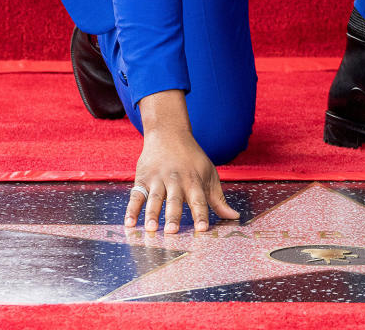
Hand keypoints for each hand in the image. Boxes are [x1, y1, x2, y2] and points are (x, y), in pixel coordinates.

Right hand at [124, 90, 239, 233]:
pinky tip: (129, 224)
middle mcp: (176, 179)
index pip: (199, 199)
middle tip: (172, 231)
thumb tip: (235, 218)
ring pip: (155, 197)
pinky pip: (136, 195)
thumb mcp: (208, 174)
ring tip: (151, 229)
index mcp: (194, 180)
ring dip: (152, 213)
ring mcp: (158, 178)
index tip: (202, 229)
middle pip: (175, 199)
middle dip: (173, 215)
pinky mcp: (143, 178)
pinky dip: (131, 210)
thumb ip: (218, 199)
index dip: (201, 214)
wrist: (169, 133)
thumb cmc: (192, 159)